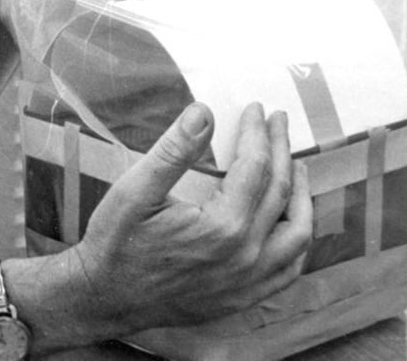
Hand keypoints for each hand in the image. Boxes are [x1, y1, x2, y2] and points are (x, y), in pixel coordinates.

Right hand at [64, 101, 311, 334]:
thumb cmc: (116, 242)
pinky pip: (289, 268)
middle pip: (280, 192)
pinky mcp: (245, 297)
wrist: (106, 298)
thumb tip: (204, 112)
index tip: (255, 108)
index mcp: (222, 226)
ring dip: (301, 194)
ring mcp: (249, 280)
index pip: (255, 166)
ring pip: (298, 233)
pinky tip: (291, 221)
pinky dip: (298, 240)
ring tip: (296, 166)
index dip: (257, 132)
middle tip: (279, 121)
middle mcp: (246, 255)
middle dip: (282, 150)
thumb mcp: (135, 189)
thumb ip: (173, 150)